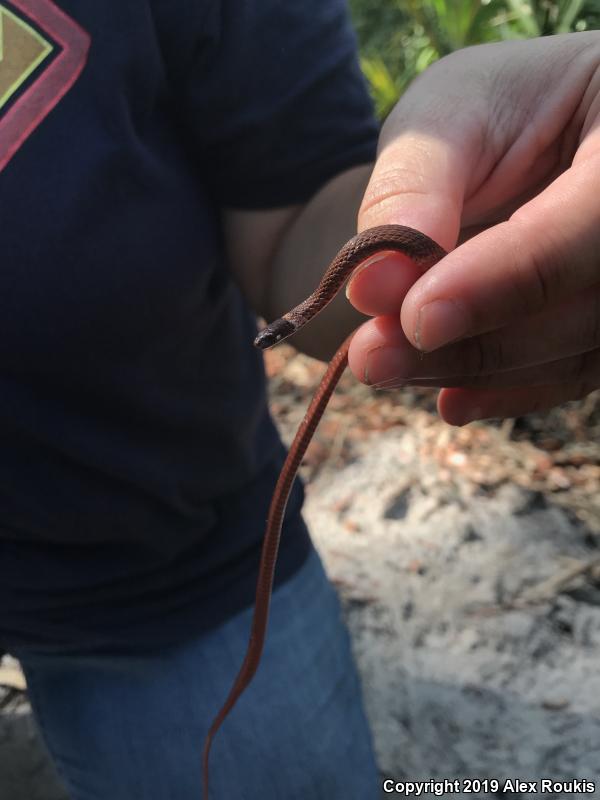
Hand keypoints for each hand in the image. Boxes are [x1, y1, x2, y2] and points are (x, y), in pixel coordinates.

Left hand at [346, 32, 599, 424]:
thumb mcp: (447, 116)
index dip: (503, 279)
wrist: (530, 133)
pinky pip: (571, 374)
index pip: (588, 224)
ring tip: (385, 366)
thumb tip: (373, 284)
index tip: (413, 317)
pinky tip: (447, 400)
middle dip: (474, 344)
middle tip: (372, 359)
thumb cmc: (493, 109)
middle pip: (588, 308)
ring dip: (474, 373)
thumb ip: (414, 189)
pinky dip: (506, 392)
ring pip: (577, 354)